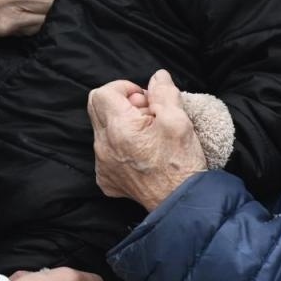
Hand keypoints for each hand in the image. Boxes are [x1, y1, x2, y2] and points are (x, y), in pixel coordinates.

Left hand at [90, 69, 206, 209]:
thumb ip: (164, 93)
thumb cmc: (182, 163)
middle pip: (97, 108)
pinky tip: (142, 154)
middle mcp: (103, 146)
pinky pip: (104, 153)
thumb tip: (157, 76)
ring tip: (148, 136)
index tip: (143, 98)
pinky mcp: (106, 179)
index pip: (103, 92)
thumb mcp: (179, 120)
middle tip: (148, 114)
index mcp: (119, 128)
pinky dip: (120, 147)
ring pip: (102, 130)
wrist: (181, 204)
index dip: (124, 88)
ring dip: (122, 125)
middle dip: (122, 104)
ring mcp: (102, 165)